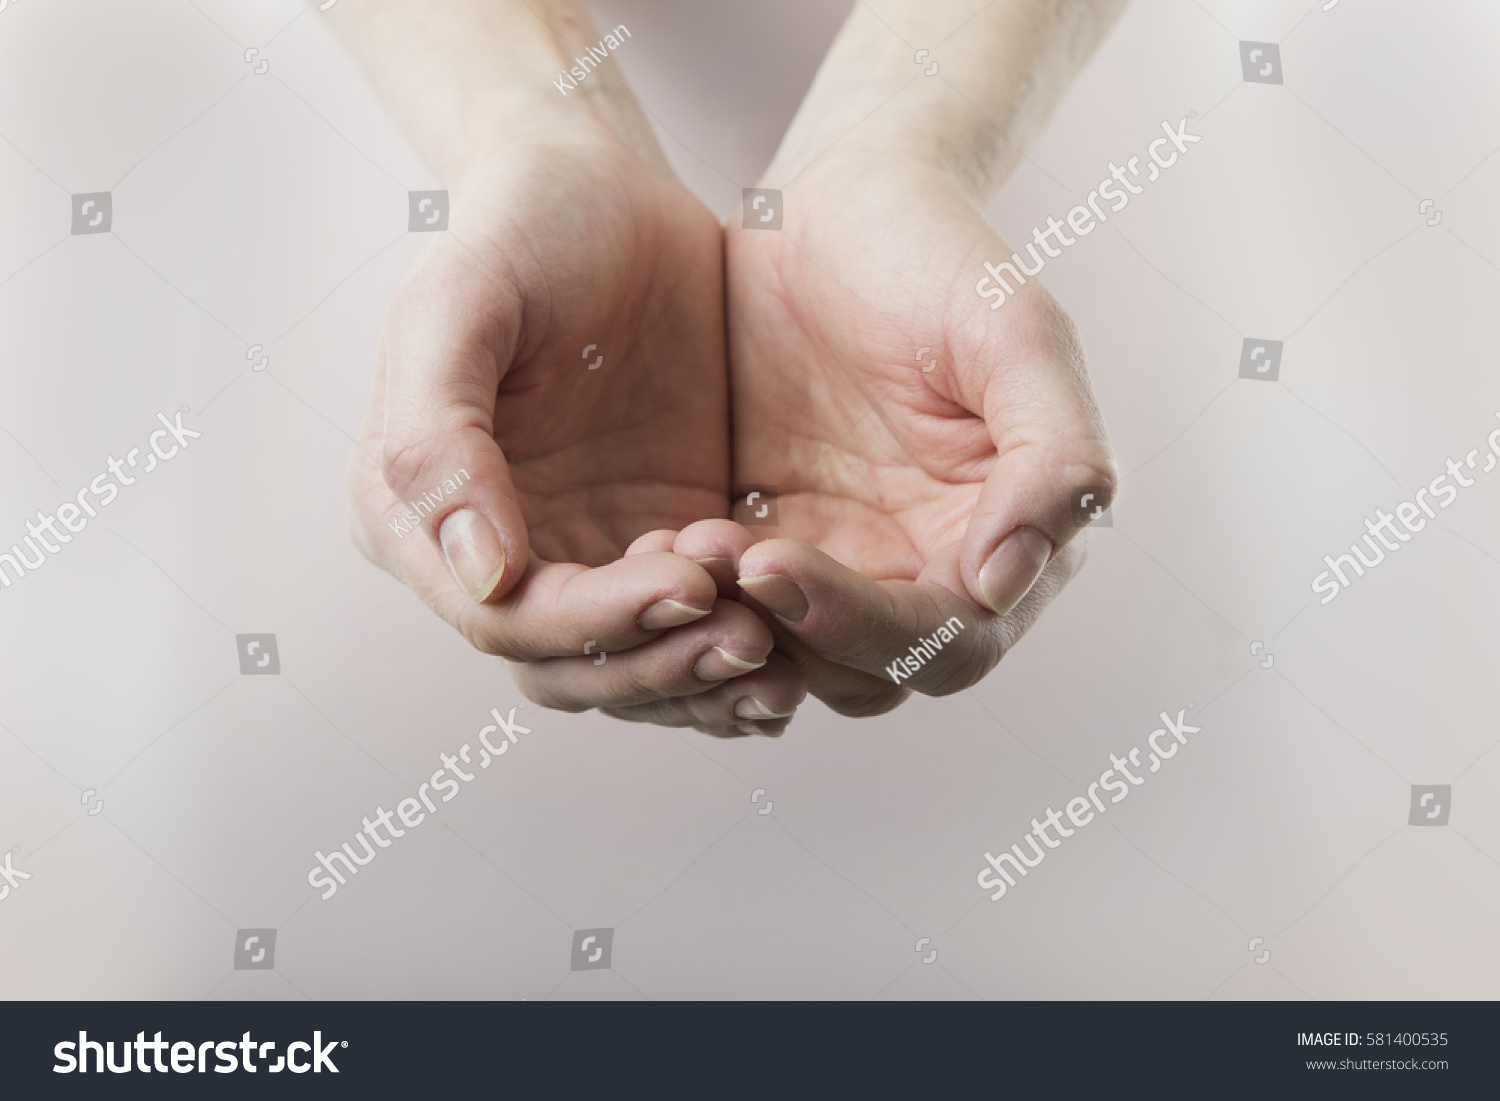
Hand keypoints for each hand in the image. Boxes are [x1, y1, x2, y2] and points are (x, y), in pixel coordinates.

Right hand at [346, 129, 795, 728]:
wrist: (606, 191)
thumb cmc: (521, 230)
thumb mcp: (460, 305)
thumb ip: (439, 438)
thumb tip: (481, 574)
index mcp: (422, 517)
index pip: (505, 618)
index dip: (594, 622)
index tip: (689, 581)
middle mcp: (496, 556)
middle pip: (572, 665)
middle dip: (658, 664)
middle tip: (748, 639)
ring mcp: (581, 554)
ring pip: (635, 666)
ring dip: (703, 675)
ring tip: (782, 660)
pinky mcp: (657, 541)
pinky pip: (691, 625)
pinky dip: (736, 649)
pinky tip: (798, 650)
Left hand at [721, 146, 1114, 715]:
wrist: (839, 204)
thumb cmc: (941, 256)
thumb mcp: (1016, 334)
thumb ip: (1053, 458)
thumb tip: (1005, 587)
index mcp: (1003, 542)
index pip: (945, 643)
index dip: (864, 625)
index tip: (776, 561)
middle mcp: (926, 572)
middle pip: (862, 674)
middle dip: (783, 632)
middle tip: (713, 558)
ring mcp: (842, 562)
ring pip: (786, 654)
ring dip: (728, 626)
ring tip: (673, 548)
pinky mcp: (766, 540)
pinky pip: (727, 605)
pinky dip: (691, 597)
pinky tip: (648, 543)